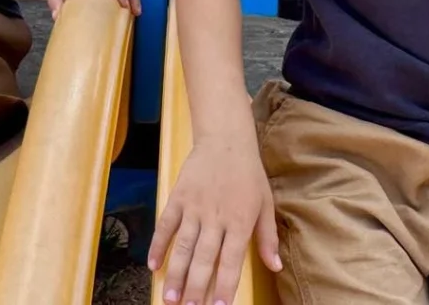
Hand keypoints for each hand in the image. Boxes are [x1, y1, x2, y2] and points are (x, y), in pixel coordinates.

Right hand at [148, 136, 281, 304]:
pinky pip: (166, 225)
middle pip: (204, 259)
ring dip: (175, 274)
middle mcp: (216, 217)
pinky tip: (153, 265)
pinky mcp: (178, 197)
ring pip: (183, 246)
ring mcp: (194, 207)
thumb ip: (268, 237)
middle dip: (195, 288)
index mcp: (240, 221)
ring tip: (169, 298)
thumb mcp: (266, 202)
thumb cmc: (248, 173)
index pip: (231, 261)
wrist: (225, 140)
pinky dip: (158, 245)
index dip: (224, 286)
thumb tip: (275, 266)